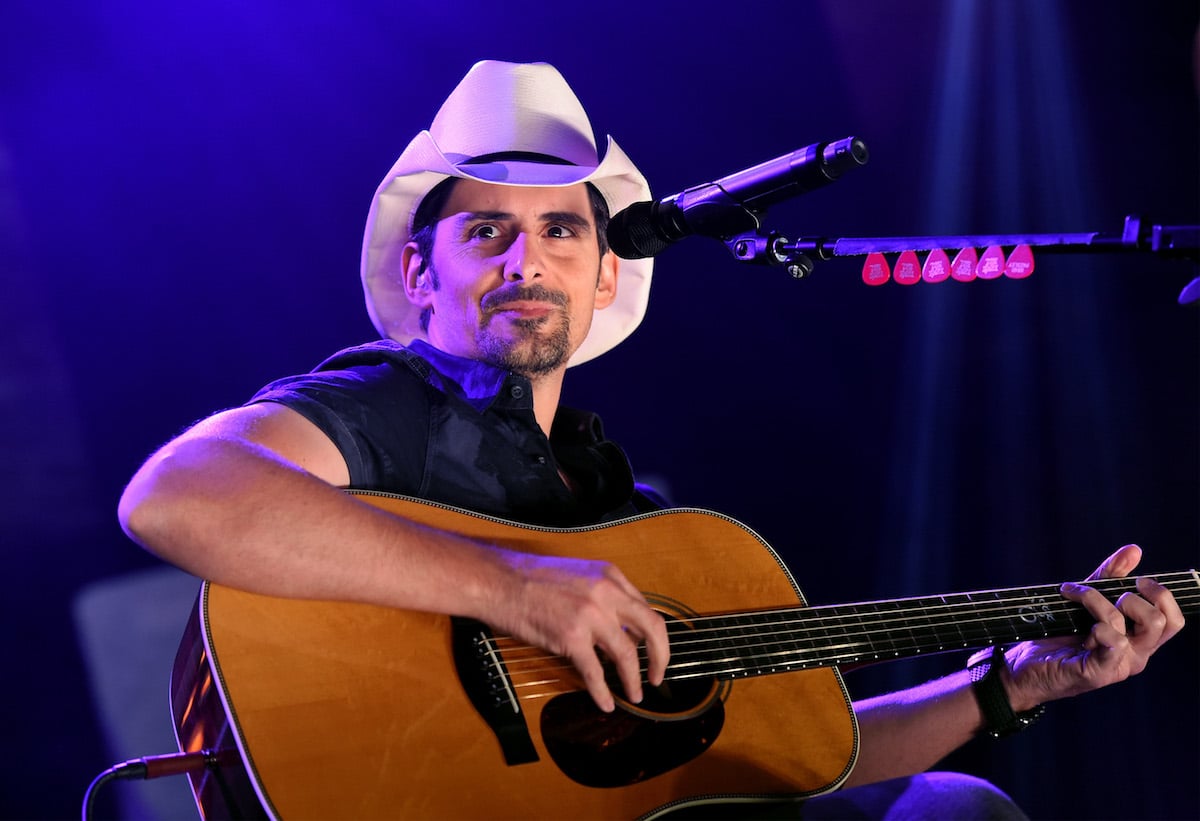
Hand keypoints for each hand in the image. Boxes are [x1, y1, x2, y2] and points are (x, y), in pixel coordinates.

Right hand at [489, 552, 669, 712]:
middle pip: (652, 628)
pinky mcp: (572, 638)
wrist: (500, 581)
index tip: (651, 650)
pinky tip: (606, 703)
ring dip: (634, 680)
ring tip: (635, 695)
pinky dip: (603, 692)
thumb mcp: (579, 575)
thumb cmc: (531, 578)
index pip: (645, 607)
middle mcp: (607, 593)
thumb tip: (619, 628)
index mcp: (610, 576)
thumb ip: (602, 595)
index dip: (651, 634)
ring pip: (628, 655)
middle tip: (658, 676)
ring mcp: (591, 616)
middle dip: (660, 656)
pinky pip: (595, 673)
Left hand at [1004, 544, 1185, 710]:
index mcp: (1139, 639)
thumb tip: (1134, 550)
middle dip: (1135, 597)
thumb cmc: (1058, 635)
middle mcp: (1136, 654)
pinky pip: (1113, 643)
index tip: (1137, 580)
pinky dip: (1098, 626)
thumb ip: (1109, 577)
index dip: (1161, 594)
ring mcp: (1119, 666)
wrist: (1024, 666)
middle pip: (1163, 621)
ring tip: (1073, 595)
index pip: (1173, 618)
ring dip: (1098, 601)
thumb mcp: (1086, 601)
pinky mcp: (1100, 672)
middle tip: (1107, 592)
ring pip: (1130, 625)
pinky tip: (1082, 628)